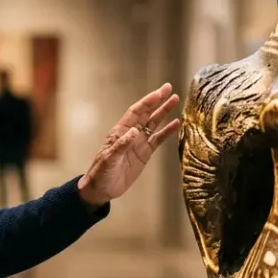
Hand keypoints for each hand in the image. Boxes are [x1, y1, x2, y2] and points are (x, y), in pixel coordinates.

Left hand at [77, 83, 181, 207]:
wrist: (102, 189)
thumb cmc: (101, 173)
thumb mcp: (109, 159)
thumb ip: (121, 145)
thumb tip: (134, 132)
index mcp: (120, 131)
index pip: (136, 112)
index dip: (148, 102)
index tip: (159, 93)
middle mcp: (131, 134)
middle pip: (147, 113)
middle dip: (158, 101)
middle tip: (170, 88)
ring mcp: (139, 143)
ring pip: (154, 123)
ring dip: (164, 112)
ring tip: (175, 100)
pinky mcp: (145, 153)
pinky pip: (158, 139)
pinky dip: (167, 131)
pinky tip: (176, 123)